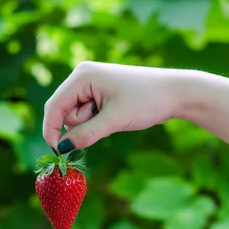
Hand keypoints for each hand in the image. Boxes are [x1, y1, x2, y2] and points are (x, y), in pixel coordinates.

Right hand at [43, 61, 184, 152]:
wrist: (175, 93)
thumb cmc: (147, 101)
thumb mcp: (114, 120)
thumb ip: (86, 134)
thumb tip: (63, 148)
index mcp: (82, 76)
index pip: (55, 107)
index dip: (52, 130)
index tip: (58, 153)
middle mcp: (82, 76)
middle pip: (63, 112)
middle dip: (80, 125)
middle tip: (105, 123)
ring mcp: (91, 84)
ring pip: (76, 115)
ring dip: (90, 124)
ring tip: (114, 117)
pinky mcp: (99, 93)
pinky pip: (87, 114)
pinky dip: (97, 121)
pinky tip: (115, 116)